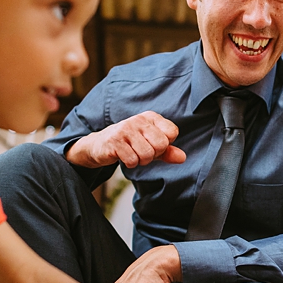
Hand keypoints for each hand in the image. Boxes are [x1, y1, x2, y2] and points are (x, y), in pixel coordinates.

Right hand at [66, 111, 187, 168]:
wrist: (100, 145)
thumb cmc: (129, 144)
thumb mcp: (151, 146)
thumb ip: (168, 151)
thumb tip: (183, 157)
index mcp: (151, 117)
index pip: (172, 132)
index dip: (165, 145)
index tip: (153, 144)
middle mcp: (139, 120)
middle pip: (161, 144)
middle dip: (153, 155)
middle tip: (141, 151)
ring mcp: (126, 129)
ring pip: (147, 155)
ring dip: (141, 161)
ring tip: (132, 154)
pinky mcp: (115, 141)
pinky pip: (133, 160)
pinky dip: (130, 164)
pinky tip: (124, 157)